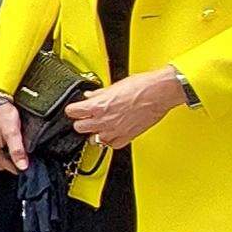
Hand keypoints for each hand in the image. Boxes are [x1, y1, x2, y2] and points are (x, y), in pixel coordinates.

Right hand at [0, 92, 29, 173]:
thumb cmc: (0, 112)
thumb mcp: (12, 132)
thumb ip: (17, 151)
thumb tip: (22, 166)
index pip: (9, 167)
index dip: (20, 163)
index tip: (28, 157)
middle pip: (4, 162)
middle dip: (13, 157)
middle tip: (19, 144)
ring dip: (6, 150)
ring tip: (11, 138)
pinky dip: (1, 144)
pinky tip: (4, 135)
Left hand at [65, 68, 187, 152]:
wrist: (159, 93)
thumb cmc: (141, 87)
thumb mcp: (114, 86)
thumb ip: (99, 94)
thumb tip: (90, 95)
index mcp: (98, 105)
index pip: (72, 112)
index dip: (73, 110)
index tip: (75, 109)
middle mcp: (104, 120)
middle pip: (79, 128)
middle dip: (82, 122)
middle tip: (87, 117)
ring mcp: (114, 131)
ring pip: (94, 139)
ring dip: (95, 132)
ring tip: (101, 125)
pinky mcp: (126, 138)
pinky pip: (111, 145)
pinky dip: (111, 140)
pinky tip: (113, 132)